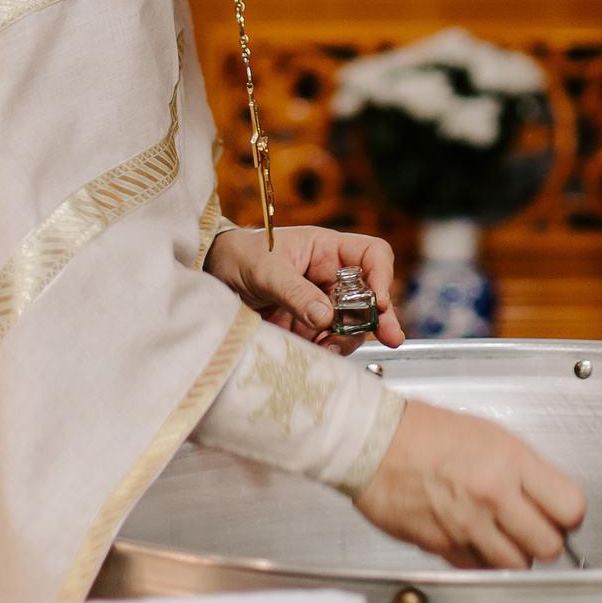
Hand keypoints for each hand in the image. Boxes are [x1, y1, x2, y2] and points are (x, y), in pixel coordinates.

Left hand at [206, 224, 406, 354]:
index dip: (382, 275)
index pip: (372, 254)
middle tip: (390, 337)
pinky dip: (330, 351)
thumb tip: (325, 317)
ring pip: (353, 324)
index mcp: (326, 249)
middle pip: (370, 295)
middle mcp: (330, 276)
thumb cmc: (238, 256)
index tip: (377, 300)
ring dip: (348, 338)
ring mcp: (321, 304)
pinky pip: (331, 342)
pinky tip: (319, 353)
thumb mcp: (264, 270)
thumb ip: (294, 291)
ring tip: (329, 346)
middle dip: (379, 317)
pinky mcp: (308, 328)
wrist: (210, 276)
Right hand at [354, 401, 586, 569]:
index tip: (561, 513)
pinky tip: (476, 540)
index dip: (568, 514)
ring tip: (504, 536)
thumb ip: (521, 468)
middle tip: (534, 528)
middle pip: (549, 544)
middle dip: (545, 540)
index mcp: (510, 460)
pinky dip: (483, 561)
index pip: (570, 506)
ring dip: (515, 555)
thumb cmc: (424, 431)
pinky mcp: (443, 544)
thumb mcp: (488, 434)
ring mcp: (468, 522)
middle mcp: (493, 493)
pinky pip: (479, 568)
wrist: (374, 441)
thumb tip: (545, 495)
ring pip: (517, 564)